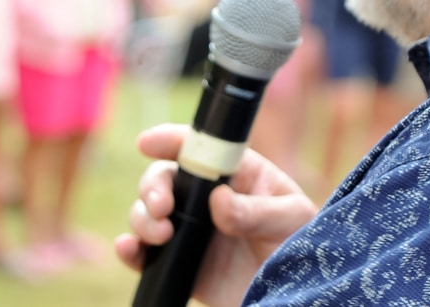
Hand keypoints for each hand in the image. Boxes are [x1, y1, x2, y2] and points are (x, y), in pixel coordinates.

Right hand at [115, 124, 318, 306]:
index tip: (148, 143)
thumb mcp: (291, 221)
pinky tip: (128, 249)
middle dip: (152, 187)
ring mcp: (190, 230)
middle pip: (164, 177)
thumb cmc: (302, 247)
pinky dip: (129, 249)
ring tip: (160, 235)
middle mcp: (206, 197)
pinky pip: (143, 252)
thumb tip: (218, 201)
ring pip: (147, 211)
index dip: (169, 139)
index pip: (198, 147)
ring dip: (142, 217)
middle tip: (162, 208)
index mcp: (236, 174)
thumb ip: (257, 210)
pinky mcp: (179, 262)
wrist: (294, 297)